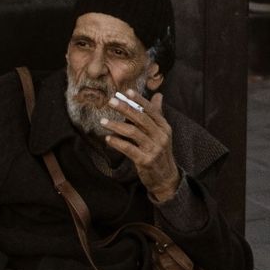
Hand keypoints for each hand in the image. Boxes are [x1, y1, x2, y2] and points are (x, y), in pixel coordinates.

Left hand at [102, 88, 180, 202]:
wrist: (166, 178)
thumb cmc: (160, 152)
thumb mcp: (162, 133)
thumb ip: (157, 114)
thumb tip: (158, 95)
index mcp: (164, 127)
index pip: (151, 110)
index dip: (139, 100)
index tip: (126, 91)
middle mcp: (160, 136)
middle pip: (140, 119)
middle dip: (125, 108)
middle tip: (110, 101)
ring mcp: (153, 149)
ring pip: (132, 133)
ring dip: (116, 125)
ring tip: (103, 121)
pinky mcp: (145, 161)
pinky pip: (128, 149)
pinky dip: (117, 142)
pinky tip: (107, 139)